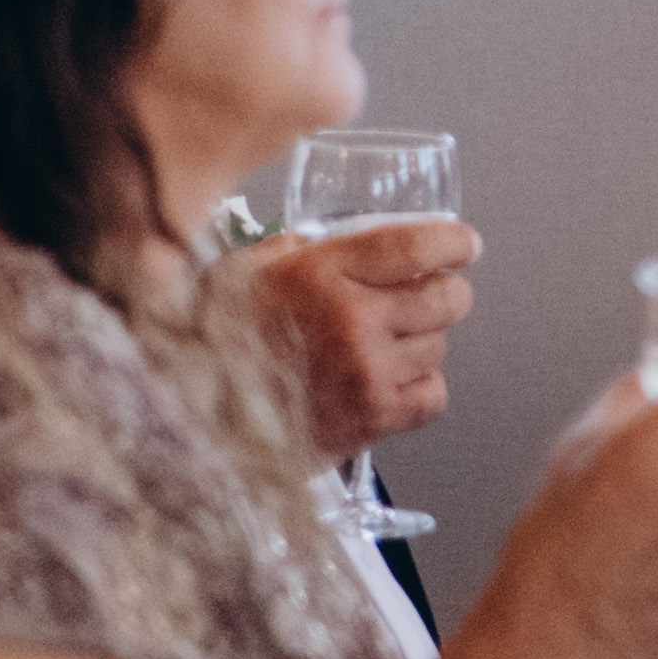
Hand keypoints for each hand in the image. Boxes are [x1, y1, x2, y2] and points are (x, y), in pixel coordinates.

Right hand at [238, 217, 477, 463]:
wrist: (193, 418)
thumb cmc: (214, 341)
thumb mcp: (247, 270)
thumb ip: (300, 249)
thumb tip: (339, 239)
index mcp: (322, 273)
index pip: (417, 245)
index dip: (453, 243)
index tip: (464, 245)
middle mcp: (353, 320)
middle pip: (447, 298)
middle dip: (446, 293)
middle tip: (429, 296)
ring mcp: (366, 372)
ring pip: (439, 346)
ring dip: (422, 343)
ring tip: (384, 346)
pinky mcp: (372, 419)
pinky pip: (432, 396)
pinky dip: (420, 389)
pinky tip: (390, 381)